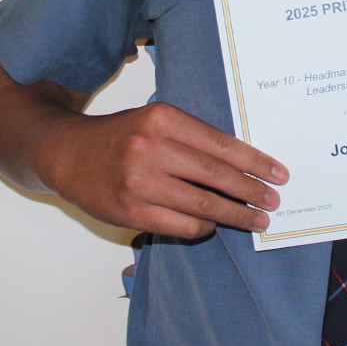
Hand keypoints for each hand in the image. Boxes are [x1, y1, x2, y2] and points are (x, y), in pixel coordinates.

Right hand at [41, 102, 288, 238]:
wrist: (68, 154)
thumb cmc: (119, 137)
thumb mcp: (154, 121)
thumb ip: (192, 137)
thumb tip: (244, 162)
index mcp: (162, 119)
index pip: (221, 144)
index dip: (255, 162)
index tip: (277, 173)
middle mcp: (151, 149)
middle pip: (216, 176)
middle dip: (252, 191)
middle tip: (273, 201)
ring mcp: (140, 183)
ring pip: (203, 205)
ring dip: (235, 214)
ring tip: (256, 219)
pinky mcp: (132, 212)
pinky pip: (182, 225)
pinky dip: (203, 226)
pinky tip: (214, 224)